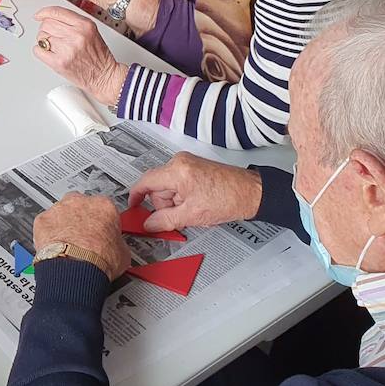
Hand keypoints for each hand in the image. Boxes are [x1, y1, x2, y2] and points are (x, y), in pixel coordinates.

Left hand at [31, 193, 129, 280]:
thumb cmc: (100, 259)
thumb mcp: (123, 252)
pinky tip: (54, 246)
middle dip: (80, 219)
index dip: (102, 222)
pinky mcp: (43, 219)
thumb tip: (116, 248)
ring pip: (60, 213)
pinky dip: (48, 233)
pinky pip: (45, 224)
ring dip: (63, 225)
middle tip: (83, 237)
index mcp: (104, 206)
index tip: (100, 231)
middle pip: (80, 206)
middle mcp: (80, 202)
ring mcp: (59, 209)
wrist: (77, 267)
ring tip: (68, 245)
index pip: (104, 208)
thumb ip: (117, 241)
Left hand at [33, 6, 126, 105]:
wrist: (103, 76)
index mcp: (84, 25)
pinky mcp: (59, 62)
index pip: (57, 12)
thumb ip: (73, 22)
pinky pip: (38, 51)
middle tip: (53, 36)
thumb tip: (51, 16)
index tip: (39, 15)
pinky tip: (50, 53)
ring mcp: (66, 49)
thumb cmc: (98, 56)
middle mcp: (76, 35)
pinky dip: (40, 51)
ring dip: (44, 41)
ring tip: (56, 47)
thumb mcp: (91, 31)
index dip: (44, 12)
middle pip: (46, 24)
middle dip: (47, 30)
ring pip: (41, 37)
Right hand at [129, 152, 263, 231]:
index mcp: (176, 171)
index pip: (146, 182)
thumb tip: (148, 224)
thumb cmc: (228, 200)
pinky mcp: (195, 166)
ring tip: (195, 210)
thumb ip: (165, 220)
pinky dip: (184, 196)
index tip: (132, 206)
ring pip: (169, 187)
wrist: (251, 193)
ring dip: (177, 202)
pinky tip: (198, 204)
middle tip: (181, 216)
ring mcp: (188, 162)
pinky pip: (179, 183)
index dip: (136, 196)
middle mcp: (179, 162)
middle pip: (158, 187)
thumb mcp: (192, 215)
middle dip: (166, 204)